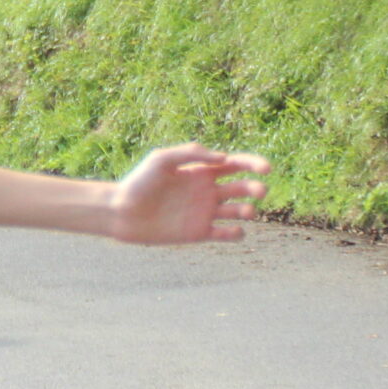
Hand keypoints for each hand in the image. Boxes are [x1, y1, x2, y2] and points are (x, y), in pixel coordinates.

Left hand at [107, 143, 270, 242]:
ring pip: (239, 211)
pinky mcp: (199, 232)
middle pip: (243, 187)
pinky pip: (227, 234)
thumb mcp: (162, 159)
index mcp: (201, 170)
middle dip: (255, 188)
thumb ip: (191, 153)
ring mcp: (205, 212)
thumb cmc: (139, 182)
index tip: (266, 168)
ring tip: (244, 211)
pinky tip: (233, 230)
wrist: (121, 212)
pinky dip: (237, 234)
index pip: (235, 164)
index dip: (254, 164)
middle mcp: (207, 191)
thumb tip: (224, 158)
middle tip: (258, 190)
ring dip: (249, 210)